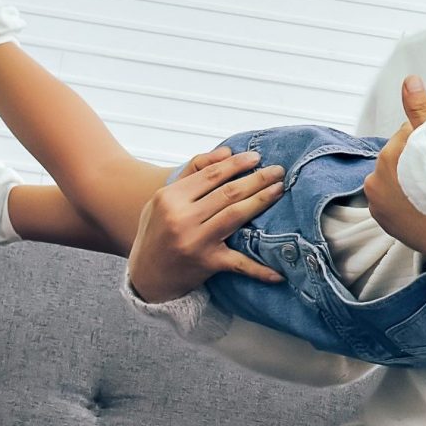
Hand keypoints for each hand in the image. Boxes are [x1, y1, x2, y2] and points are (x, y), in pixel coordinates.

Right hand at [128, 148, 286, 302]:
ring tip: (280, 189)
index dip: (237, 164)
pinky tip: (279, 272)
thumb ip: (193, 172)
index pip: (211, 174)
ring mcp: (195, 241)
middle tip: (278, 171)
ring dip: (262, 200)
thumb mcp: (165, 199)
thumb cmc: (159, 231)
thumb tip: (227, 151)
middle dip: (257, 179)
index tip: (257, 157)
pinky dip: (261, 269)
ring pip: (236, 214)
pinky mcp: (207, 263)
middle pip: (228, 192)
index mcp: (169, 198)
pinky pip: (240, 263)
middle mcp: (181, 218)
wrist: (145, 274)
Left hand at [363, 76, 425, 247]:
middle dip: (415, 161)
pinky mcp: (383, 221)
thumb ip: (419, 110)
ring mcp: (377, 203)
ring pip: (396, 179)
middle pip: (399, 158)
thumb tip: (409, 79)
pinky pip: (393, 200)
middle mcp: (374, 179)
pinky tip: (423, 203)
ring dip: (409, 180)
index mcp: (387, 156)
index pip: (407, 135)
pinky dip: (405, 199)